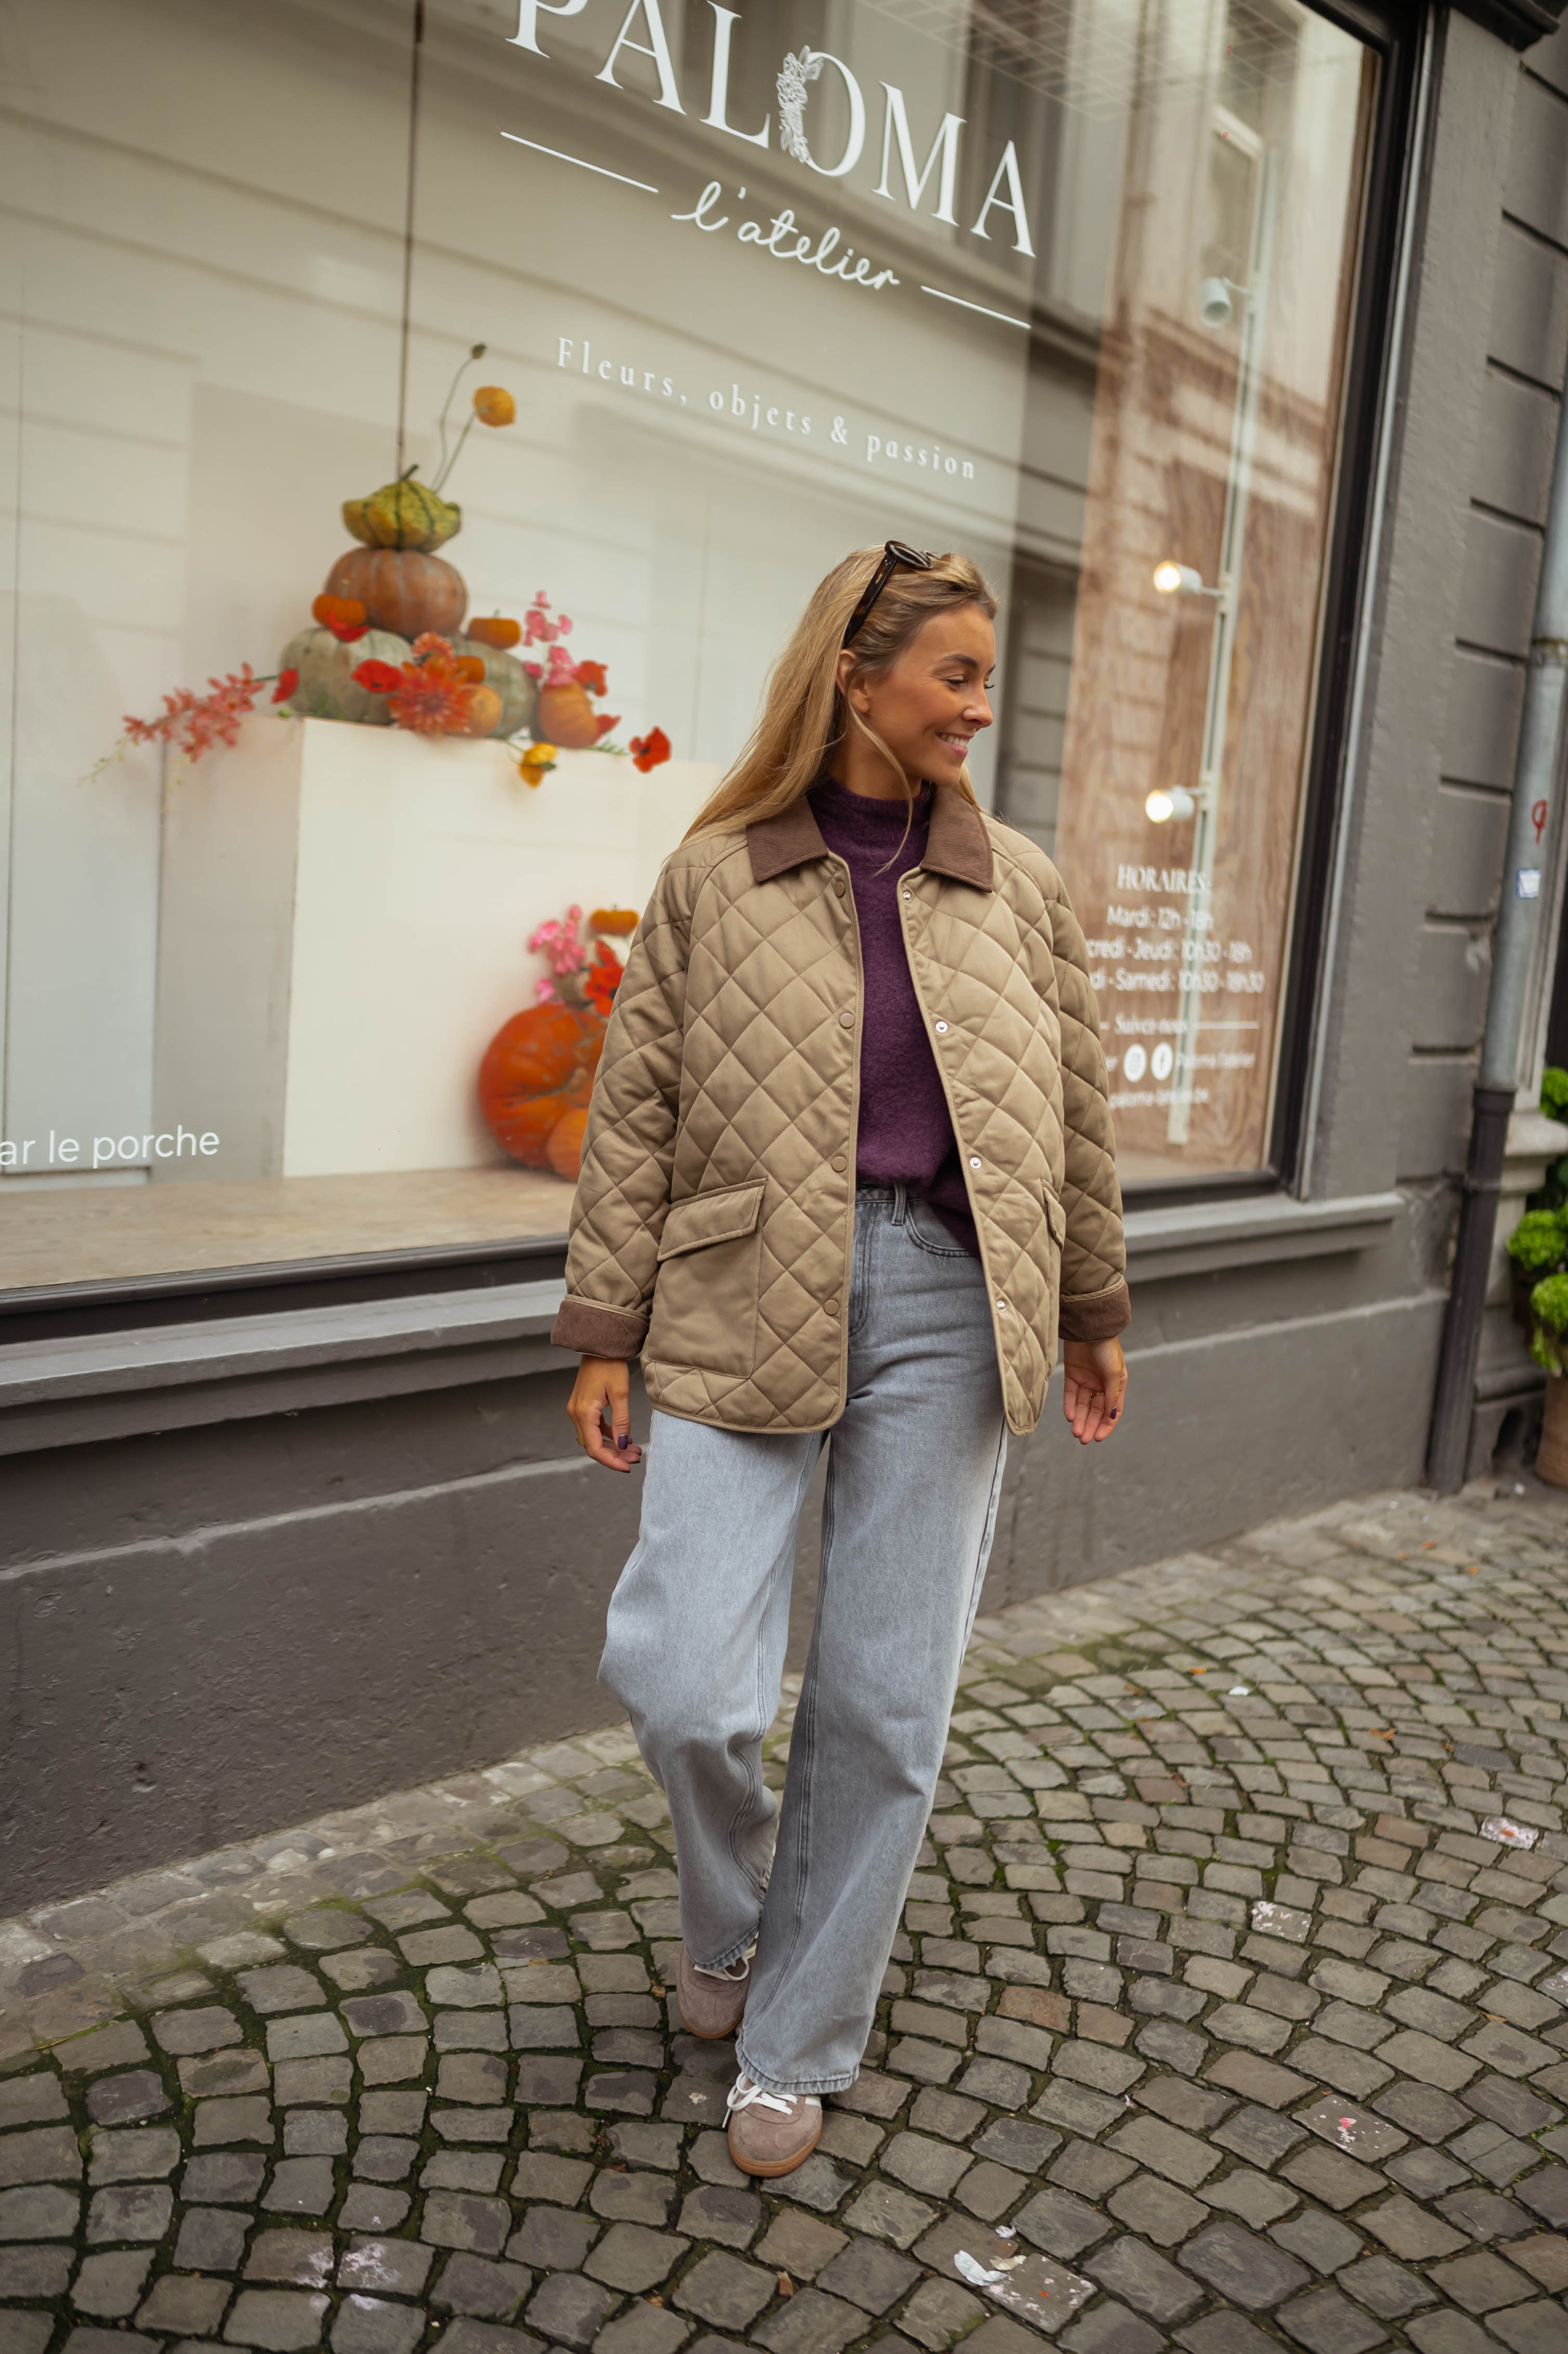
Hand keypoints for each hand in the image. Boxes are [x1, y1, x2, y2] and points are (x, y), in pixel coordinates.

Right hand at [567, 1356, 642, 1471]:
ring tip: (634, 1449)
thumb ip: (622, 1422)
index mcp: (584, 1412)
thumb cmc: (610, 1365)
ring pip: (594, 1437)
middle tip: (636, 1457)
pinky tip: (624, 1436)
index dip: (611, 1461)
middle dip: (615, 1455)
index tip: (627, 1467)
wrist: (599, 1346)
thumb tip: (624, 1444)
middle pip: (594, 1445)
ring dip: (613, 1446)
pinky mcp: (582, 1405)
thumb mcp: (620, 1394)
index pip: (594, 1448)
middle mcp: (576, 1413)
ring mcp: (577, 1409)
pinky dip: (608, 1434)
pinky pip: (593, 1427)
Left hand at [1062, 1337, 1126, 1444]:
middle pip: (1095, 1411)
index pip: (1111, 1411)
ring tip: (1075, 1431)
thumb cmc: (1107, 1347)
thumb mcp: (1114, 1372)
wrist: (1089, 1327)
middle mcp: (1101, 1385)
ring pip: (1081, 1405)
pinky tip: (1069, 1416)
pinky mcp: (1072, 1374)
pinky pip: (1070, 1394)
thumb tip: (1111, 1416)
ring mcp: (1086, 1380)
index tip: (1097, 1438)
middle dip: (1089, 1425)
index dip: (1105, 1426)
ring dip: (1079, 1419)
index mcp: (1116, 1385)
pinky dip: (1069, 1405)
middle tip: (1083, 1439)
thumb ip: (1112, 1395)